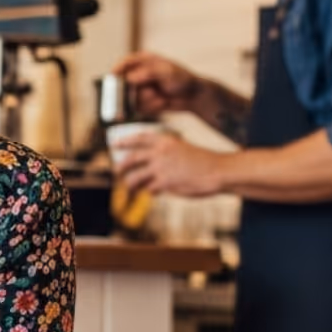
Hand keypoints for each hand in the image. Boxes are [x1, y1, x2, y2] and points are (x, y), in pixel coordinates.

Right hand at [114, 52, 201, 118]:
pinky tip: (162, 103)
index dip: (117, 70)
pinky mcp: (142, 103)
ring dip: (146, 100)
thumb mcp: (166, 71)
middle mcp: (138, 75)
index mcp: (143, 61)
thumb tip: (128, 78)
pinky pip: (138, 108)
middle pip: (123, 84)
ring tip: (161, 97)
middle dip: (132, 91)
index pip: (124, 63)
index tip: (114, 78)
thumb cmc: (182, 79)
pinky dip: (150, 107)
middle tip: (147, 93)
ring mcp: (139, 90)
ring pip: (131, 98)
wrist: (193, 96)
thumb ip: (146, 73)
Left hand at [115, 132, 230, 197]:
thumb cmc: (204, 162)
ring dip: (130, 184)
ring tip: (130, 187)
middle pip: (132, 158)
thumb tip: (153, 163)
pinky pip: (149, 190)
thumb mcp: (183, 149)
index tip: (114, 143)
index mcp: (165, 141)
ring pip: (135, 177)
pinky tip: (153, 193)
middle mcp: (160, 153)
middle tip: (117, 170)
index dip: (125, 140)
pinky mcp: (165, 184)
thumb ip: (167, 153)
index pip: (139, 138)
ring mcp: (161, 168)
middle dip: (121, 165)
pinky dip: (149, 192)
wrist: (217, 171)